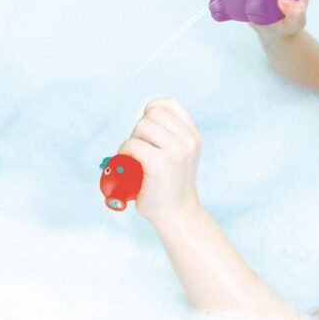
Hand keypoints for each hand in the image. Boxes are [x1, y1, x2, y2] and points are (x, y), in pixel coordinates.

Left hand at [117, 98, 202, 225]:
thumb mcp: (181, 155)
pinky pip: (132, 145)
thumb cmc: (171, 186)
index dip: (153, 110)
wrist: (177, 214)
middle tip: (140, 150)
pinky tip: (129, 165)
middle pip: (152, 114)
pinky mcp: (160, 163)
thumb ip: (172, 135)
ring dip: (132, 140)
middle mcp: (188, 140)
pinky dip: (124, 153)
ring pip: (141, 126)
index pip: (171, 105)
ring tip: (135, 157)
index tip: (146, 128)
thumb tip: (146, 115)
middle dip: (140, 129)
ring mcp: (176, 151)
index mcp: (194, 136)